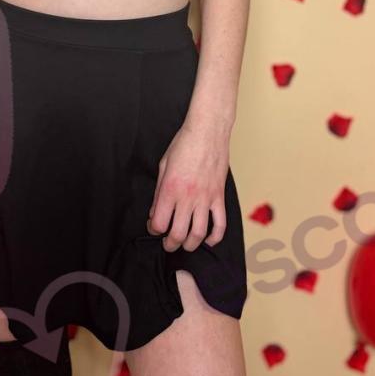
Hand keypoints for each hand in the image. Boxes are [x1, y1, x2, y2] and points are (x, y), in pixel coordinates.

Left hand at [145, 121, 229, 251]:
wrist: (207, 131)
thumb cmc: (184, 144)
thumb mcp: (163, 165)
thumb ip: (159, 191)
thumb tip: (155, 211)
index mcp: (170, 189)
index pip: (159, 223)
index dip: (154, 229)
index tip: (154, 226)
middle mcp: (187, 197)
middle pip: (178, 234)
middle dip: (170, 244)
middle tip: (168, 243)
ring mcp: (205, 198)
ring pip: (199, 233)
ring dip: (190, 244)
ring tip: (185, 244)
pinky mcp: (219, 196)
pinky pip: (220, 223)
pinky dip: (215, 237)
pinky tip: (209, 240)